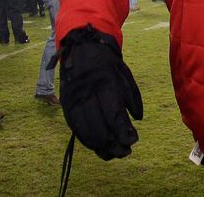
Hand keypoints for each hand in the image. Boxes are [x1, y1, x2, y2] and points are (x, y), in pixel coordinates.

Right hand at [59, 25, 143, 159]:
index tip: (133, 141)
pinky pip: (77, 130)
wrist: (81, 50)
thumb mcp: (125, 76)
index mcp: (105, 83)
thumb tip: (137, 121)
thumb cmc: (108, 65)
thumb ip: (132, 99)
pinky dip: (89, 141)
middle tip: (126, 152)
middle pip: (99, 127)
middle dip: (113, 144)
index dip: (123, 131)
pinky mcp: (66, 107)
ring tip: (114, 154)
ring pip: (86, 132)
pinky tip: (100, 147)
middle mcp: (87, 94)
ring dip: (101, 147)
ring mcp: (74, 101)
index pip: (114, 114)